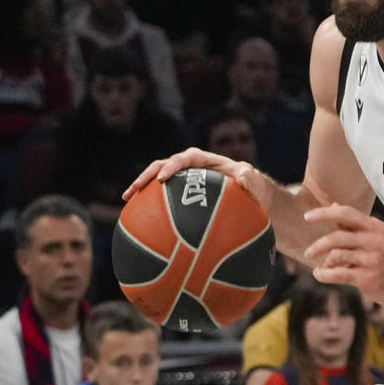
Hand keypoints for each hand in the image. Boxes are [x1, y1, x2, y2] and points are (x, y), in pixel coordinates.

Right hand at [125, 148, 257, 198]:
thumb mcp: (257, 184)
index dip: (171, 166)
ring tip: (126, 202)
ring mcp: (183, 183)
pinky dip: (152, 209)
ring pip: (157, 182)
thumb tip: (243, 176)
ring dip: (141, 190)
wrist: (253, 200)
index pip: (184, 159)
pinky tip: (142, 225)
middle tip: (133, 190)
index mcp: (204, 161)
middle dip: (145, 177)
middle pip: (162, 167)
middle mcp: (190, 169)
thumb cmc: (255, 191)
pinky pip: (164, 201)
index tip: (162, 179)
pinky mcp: (181, 197)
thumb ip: (252, 179)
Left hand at [303, 204, 383, 307]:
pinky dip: (324, 274)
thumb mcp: (374, 237)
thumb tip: (333, 206)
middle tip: (308, 252)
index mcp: (374, 227)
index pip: (346, 213)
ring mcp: (372, 260)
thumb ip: (352, 224)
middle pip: (338, 237)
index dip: (324, 214)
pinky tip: (319, 274)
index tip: (307, 217)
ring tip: (321, 267)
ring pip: (337, 256)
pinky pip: (338, 274)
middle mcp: (374, 241)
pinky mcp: (368, 278)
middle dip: (318, 245)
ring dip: (324, 262)